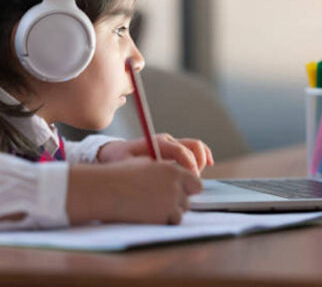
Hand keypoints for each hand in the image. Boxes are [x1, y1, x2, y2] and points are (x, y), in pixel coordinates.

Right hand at [67, 159, 202, 224]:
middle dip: (177, 202)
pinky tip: (146, 214)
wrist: (105, 189)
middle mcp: (175, 186)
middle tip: (159, 201)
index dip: (188, 188)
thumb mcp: (146, 165)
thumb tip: (178, 182)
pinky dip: (162, 221)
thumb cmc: (121, 176)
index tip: (179, 192)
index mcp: (172, 170)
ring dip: (169, 212)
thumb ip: (165, 172)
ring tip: (149, 206)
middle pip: (188, 200)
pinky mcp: (162, 217)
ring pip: (180, 212)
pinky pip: (170, 222)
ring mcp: (170, 203)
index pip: (195, 183)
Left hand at [97, 133, 214, 175]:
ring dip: (201, 160)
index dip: (189, 164)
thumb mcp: (127, 165)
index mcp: (157, 142)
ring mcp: (172, 143)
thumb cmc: (120, 159)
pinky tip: (207, 165)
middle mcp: (167, 140)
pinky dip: (203, 155)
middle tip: (192, 181)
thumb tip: (157, 176)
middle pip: (193, 146)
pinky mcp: (174, 148)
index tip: (190, 178)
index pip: (180, 150)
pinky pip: (194, 149)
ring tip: (197, 177)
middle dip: (197, 164)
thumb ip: (143, 169)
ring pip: (196, 146)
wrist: (115, 152)